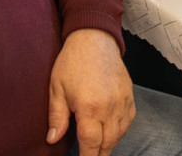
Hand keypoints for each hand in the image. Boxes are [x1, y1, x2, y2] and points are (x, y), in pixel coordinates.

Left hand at [47, 28, 133, 155]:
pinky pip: (129, 120)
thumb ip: (56, 117)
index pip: (91, 145)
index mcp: (89, 107)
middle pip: (108, 143)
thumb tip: (52, 139)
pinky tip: (112, 131)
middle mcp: (109, 107)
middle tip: (89, 155)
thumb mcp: (56, 88)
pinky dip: (121, 130)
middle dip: (99, 153)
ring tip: (99, 146)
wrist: (94, 38)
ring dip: (110, 143)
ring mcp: (122, 101)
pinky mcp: (130, 94)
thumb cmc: (72, 62)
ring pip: (120, 134)